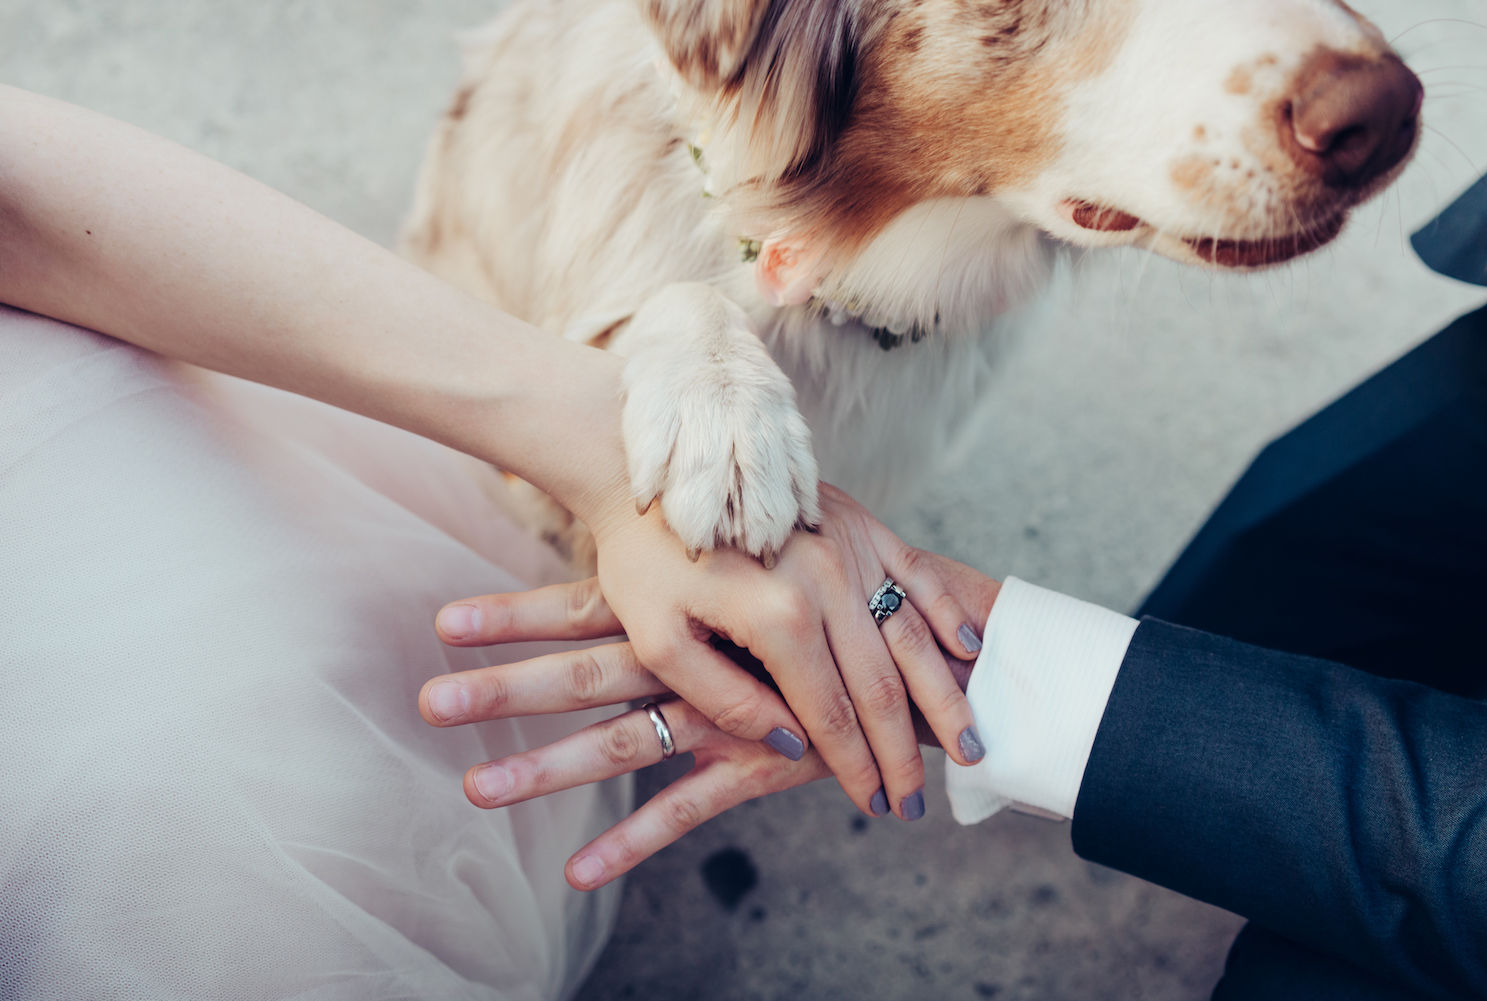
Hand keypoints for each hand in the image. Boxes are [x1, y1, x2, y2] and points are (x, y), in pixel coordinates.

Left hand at [417, 546, 1000, 888]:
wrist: (915, 647)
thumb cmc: (819, 601)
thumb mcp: (748, 576)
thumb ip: (684, 578)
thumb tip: (622, 551)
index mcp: (685, 608)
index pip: (582, 605)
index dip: (512, 614)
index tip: (440, 620)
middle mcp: (696, 657)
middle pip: (584, 672)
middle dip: (504, 687)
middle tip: (428, 700)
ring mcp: (725, 713)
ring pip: (621, 742)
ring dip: (546, 769)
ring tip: (474, 791)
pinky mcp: (756, 765)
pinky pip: (686, 808)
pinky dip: (632, 842)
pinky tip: (577, 875)